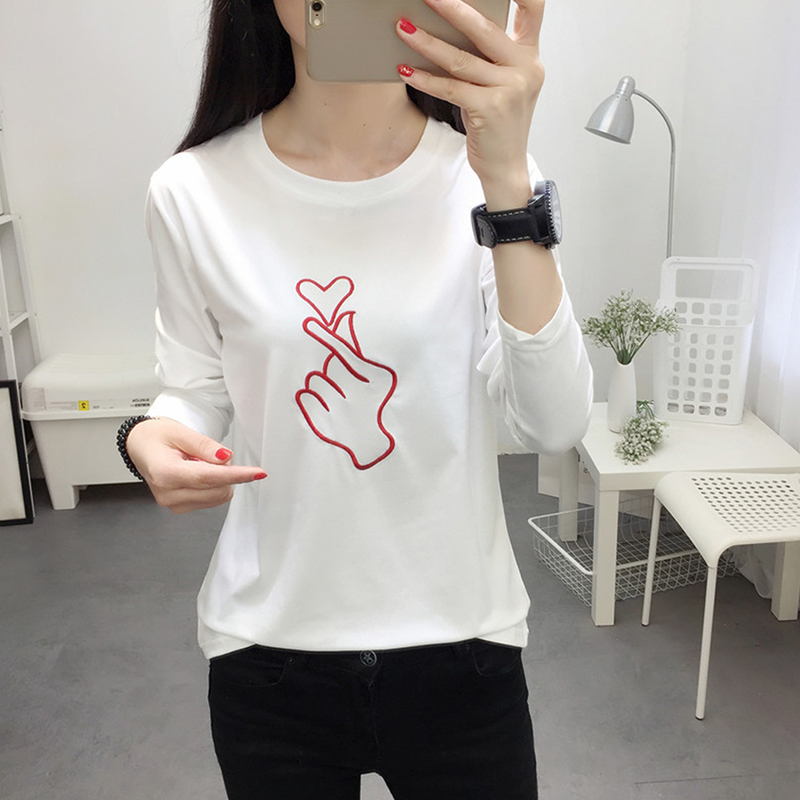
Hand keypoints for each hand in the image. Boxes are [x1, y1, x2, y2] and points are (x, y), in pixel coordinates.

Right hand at [125, 417, 266, 513]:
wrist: (141, 446)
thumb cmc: (156, 436)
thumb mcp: (181, 432)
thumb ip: (205, 446)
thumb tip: (226, 458)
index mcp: (166, 473)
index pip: (209, 477)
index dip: (236, 475)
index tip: (257, 473)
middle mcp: (168, 493)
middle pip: (217, 490)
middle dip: (224, 472)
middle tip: (209, 454)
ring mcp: (172, 503)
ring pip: (217, 497)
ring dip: (218, 479)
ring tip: (197, 462)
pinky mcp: (178, 508)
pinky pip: (210, 500)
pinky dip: (211, 486)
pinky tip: (196, 473)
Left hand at [296, 315, 396, 469]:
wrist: (368, 442)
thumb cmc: (372, 404)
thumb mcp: (376, 378)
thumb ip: (358, 351)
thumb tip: (346, 318)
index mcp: (365, 378)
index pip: (341, 351)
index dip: (325, 335)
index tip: (309, 322)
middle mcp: (350, 392)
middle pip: (323, 370)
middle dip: (329, 377)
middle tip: (341, 389)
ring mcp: (335, 407)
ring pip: (313, 383)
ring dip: (320, 389)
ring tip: (335, 400)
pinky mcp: (320, 420)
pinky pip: (305, 397)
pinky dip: (311, 400)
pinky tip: (325, 408)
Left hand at [396, 0, 545, 206]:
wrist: (506, 166)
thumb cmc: (499, 124)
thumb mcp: (504, 84)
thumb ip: (491, 56)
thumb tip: (451, 26)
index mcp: (530, 55)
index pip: (532, 7)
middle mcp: (525, 68)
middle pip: (484, 28)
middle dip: (450, 7)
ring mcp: (510, 89)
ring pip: (460, 58)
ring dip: (426, 42)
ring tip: (402, 28)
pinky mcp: (490, 109)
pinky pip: (450, 87)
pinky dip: (425, 78)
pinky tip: (405, 70)